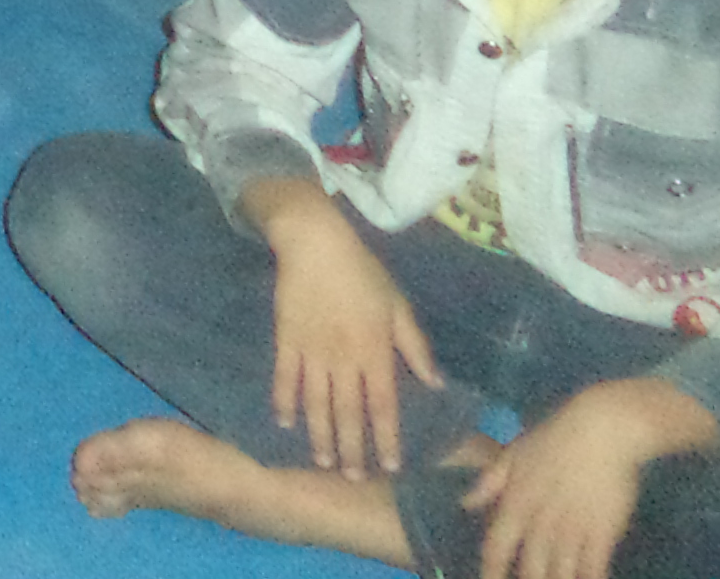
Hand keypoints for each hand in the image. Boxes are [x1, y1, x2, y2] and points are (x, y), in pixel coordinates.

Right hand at [260, 191, 442, 476]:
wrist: (315, 243)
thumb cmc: (363, 273)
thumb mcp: (399, 305)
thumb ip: (415, 347)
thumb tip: (435, 385)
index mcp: (375, 351)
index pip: (384, 405)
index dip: (387, 437)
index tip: (390, 465)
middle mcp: (344, 358)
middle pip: (348, 412)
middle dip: (351, 447)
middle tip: (352, 476)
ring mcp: (312, 351)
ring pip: (316, 402)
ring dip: (320, 434)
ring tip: (322, 462)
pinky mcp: (286, 339)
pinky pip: (284, 377)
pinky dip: (284, 401)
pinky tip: (285, 423)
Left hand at [462, 379, 713, 578]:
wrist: (601, 430)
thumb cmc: (554, 438)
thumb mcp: (514, 454)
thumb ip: (489, 482)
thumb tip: (466, 504)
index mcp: (515, 502)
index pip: (495, 547)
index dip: (490, 571)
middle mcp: (540, 522)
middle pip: (529, 569)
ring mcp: (573, 530)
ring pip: (560, 573)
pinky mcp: (603, 533)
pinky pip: (593, 569)